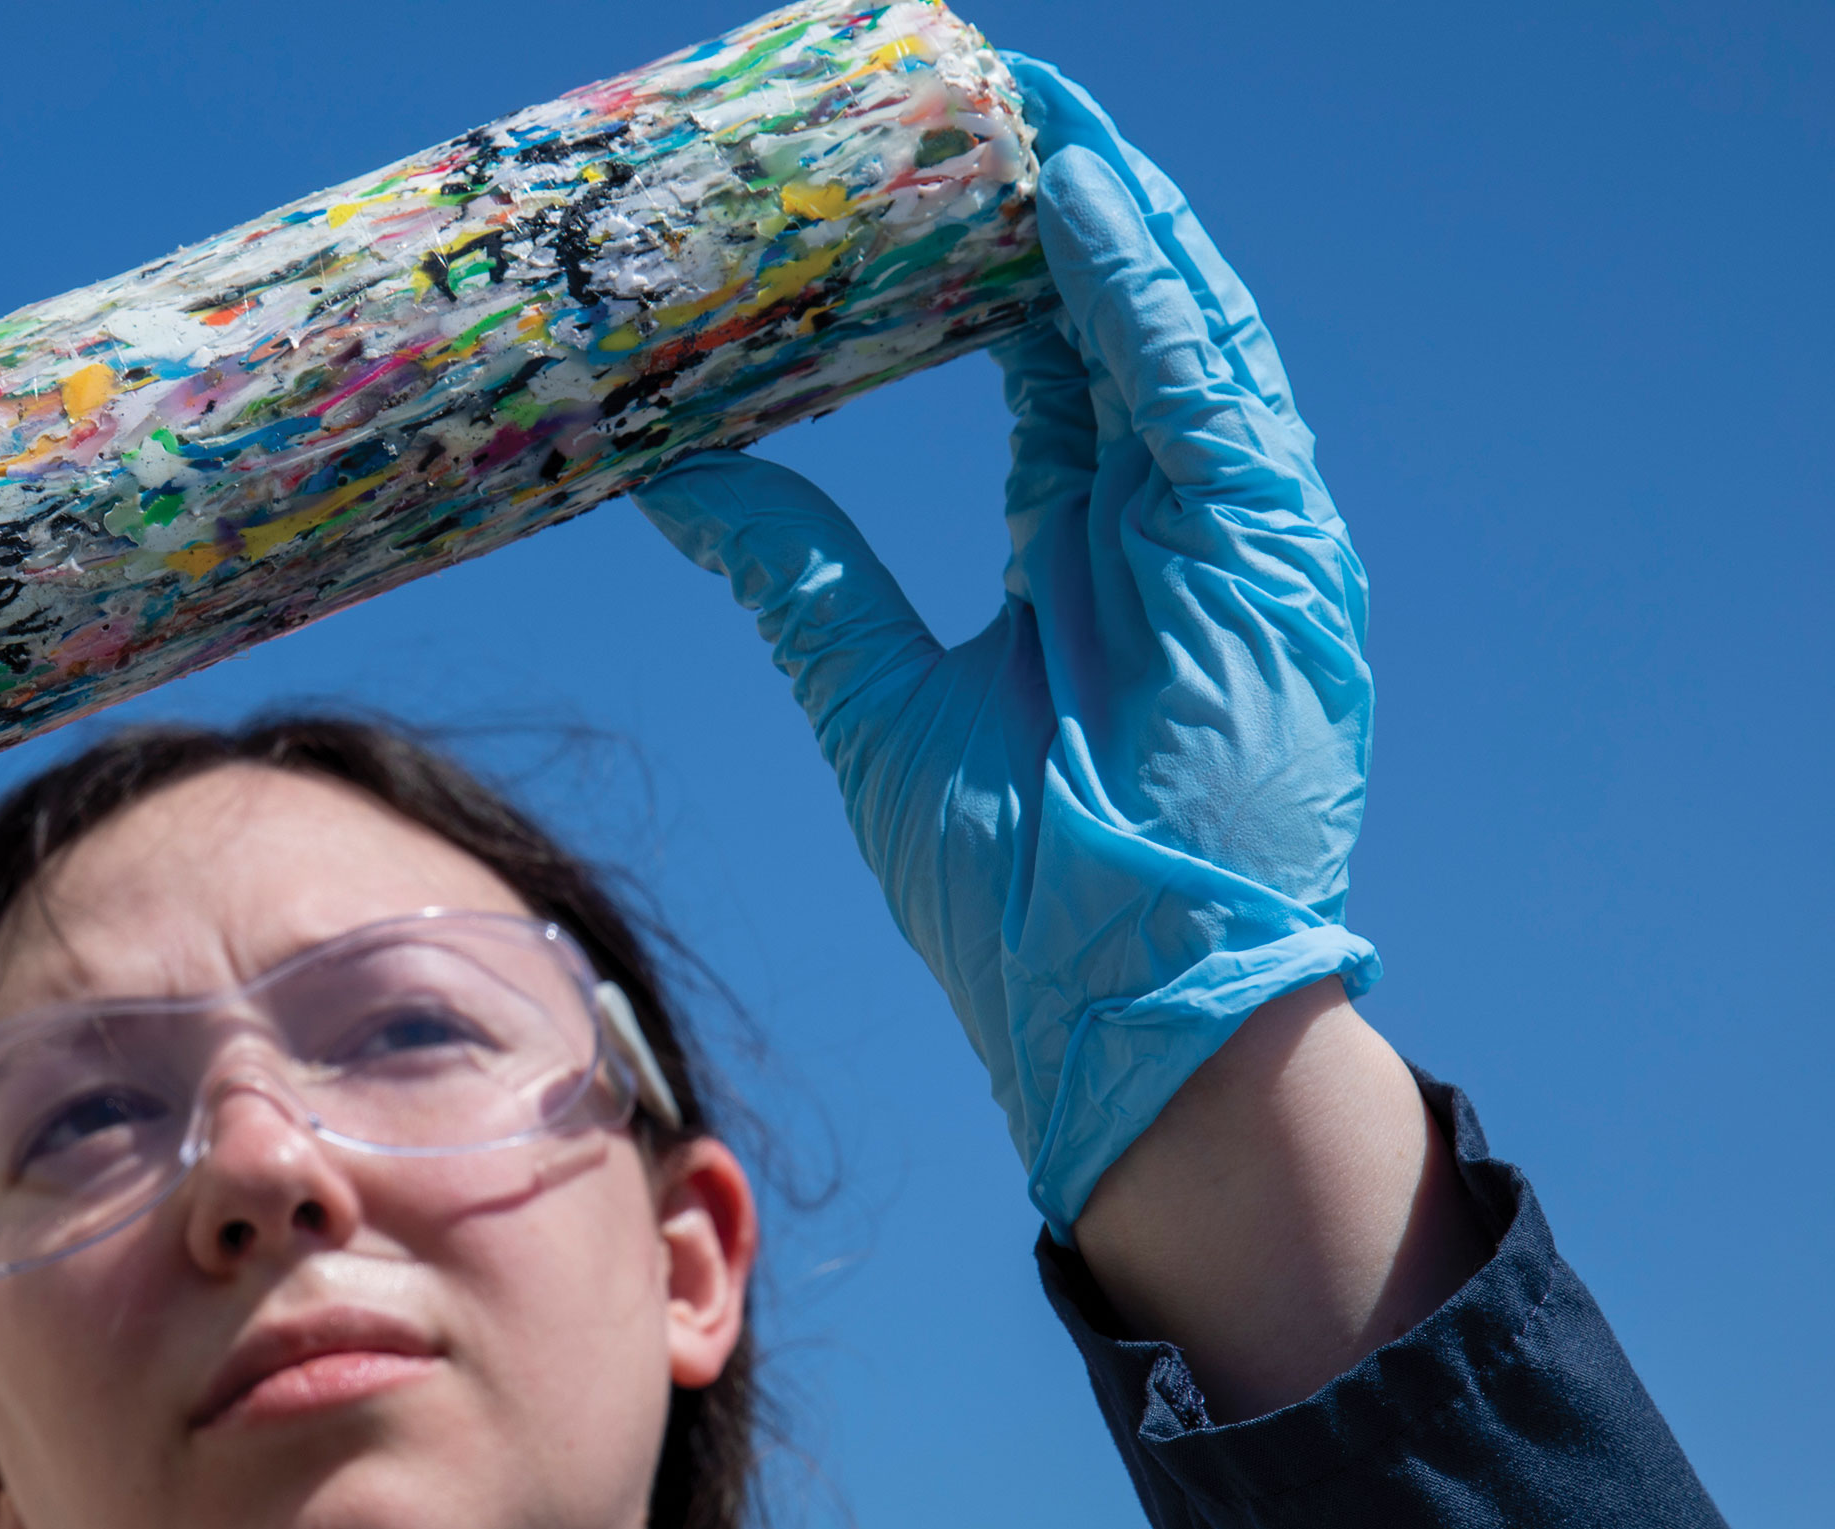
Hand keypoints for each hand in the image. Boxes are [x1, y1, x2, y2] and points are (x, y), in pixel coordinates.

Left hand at [636, 57, 1376, 1235]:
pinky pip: (1207, 388)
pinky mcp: (1274, 555)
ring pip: (1171, 324)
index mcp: (1084, 549)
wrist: (1113, 1015)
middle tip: (964, 94)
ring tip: (1024, 100)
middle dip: (1047, 201)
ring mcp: (1229, 533)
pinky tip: (1075, 194)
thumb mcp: (871, 696)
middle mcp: (1164, 522)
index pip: (1042, 363)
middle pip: (1109, 318)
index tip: (908, 177)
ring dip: (1102, 208)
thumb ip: (795, 573)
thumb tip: (672, 474)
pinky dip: (1145, 287)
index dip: (983, 264)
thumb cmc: (1010, 884)